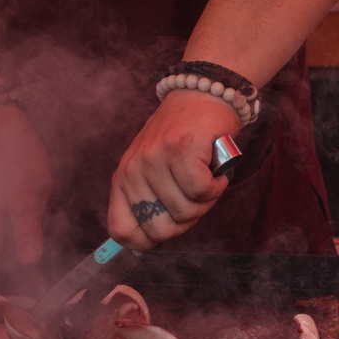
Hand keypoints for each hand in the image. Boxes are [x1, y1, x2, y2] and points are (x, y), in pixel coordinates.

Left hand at [107, 89, 238, 250]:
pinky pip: (203, 192)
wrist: (200, 96)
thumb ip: (150, 203)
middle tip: (194, 197)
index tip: (169, 228)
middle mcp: (133, 170)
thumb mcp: (153, 172)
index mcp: (122, 180)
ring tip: (205, 176)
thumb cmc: (182, 141)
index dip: (148, 242)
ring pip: (186, 212)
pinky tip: (215, 169)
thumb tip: (152, 243)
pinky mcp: (181, 149)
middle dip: (186, 221)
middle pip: (160, 230)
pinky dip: (217, 185)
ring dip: (206, 201)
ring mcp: (156, 159)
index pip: (121, 231)